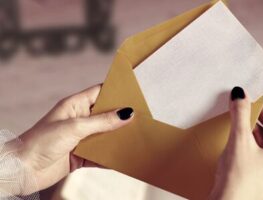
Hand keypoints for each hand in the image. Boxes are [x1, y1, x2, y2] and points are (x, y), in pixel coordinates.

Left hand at [15, 85, 133, 193]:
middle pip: (105, 115)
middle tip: (140, 116)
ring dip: (117, 137)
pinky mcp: (81, 155)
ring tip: (136, 136)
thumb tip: (126, 114)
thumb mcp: (75, 127)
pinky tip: (122, 156)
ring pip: (105, 135)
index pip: (99, 92)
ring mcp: (81, 138)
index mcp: (75, 105)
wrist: (23, 170)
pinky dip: (110, 156)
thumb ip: (102, 122)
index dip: (115, 91)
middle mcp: (79, 120)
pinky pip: (100, 154)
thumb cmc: (41, 142)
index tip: (133, 92)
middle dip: (121, 116)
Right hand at [209, 87, 262, 199]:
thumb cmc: (238, 180)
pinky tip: (232, 148)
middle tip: (238, 113)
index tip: (250, 101)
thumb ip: (240, 115)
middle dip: (252, 123)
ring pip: (260, 147)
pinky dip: (244, 149)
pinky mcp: (257, 181)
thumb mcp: (239, 140)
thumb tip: (240, 95)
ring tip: (233, 129)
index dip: (262, 109)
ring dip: (247, 136)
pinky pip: (253, 158)